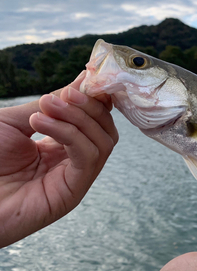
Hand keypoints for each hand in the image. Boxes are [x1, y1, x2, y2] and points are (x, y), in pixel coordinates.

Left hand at [0, 72, 118, 247]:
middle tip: (62, 95)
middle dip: (89, 106)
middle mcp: (73, 160)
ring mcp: (75, 177)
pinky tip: (42, 123)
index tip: (87, 78)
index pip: (96, 119)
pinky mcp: (73, 192)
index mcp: (62, 145)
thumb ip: (53, 103)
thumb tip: (85, 78)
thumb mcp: (16, 120)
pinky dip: (71, 134)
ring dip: (79, 118)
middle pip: (105, 128)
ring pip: (103, 140)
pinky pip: (89, 157)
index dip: (96, 98)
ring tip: (46, 108)